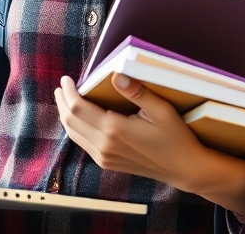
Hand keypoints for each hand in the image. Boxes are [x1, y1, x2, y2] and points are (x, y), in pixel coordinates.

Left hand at [54, 74, 244, 216]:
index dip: (69, 92)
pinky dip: (76, 128)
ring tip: (64, 99)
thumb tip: (117, 75)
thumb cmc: (176, 138)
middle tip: (61, 86)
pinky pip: (83, 143)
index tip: (66, 79)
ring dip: (66, 115)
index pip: (79, 108)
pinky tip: (79, 118)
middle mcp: (105, 145)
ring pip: (73, 134)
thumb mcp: (162, 110)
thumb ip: (137, 92)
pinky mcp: (107, 163)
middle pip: (70, 121)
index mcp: (115, 130)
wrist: (183, 169)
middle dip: (62, 102)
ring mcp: (104, 157)